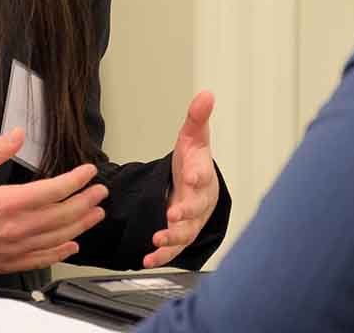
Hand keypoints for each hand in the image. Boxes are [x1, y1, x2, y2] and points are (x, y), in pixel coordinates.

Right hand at [0, 128, 108, 272]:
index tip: (89, 171)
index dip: (76, 180)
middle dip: (86, 201)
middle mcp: (13, 229)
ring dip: (81, 225)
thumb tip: (18, 134)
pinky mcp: (6, 263)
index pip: (52, 191)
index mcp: (5, 204)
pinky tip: (72, 244)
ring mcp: (11, 249)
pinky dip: (61, 252)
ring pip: (57, 238)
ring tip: (96, 213)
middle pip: (62, 216)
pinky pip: (41, 259)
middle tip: (101, 191)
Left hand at [144, 91, 219, 267]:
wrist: (194, 185)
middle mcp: (199, 201)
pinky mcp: (179, 236)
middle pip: (196, 208)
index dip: (199, 175)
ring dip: (172, 238)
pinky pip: (172, 250)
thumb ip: (197, 118)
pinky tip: (147, 260)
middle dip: (185, 212)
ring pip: (185, 233)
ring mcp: (190, 221)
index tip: (193, 176)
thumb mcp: (193, 137)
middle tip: (173, 214)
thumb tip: (206, 94)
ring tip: (158, 240)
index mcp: (202, 175)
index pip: (203, 173)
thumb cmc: (193, 162)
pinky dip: (161, 257)